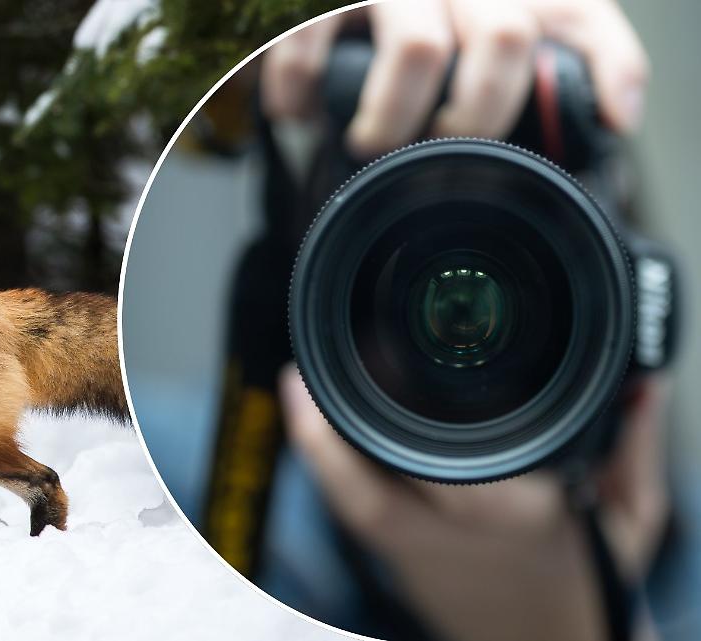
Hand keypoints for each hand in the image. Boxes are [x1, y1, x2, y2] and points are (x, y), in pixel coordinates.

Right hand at [261, 0, 648, 157]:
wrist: (309, 0)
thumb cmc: (398, 21)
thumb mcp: (470, 26)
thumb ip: (536, 62)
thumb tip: (615, 114)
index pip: (579, 13)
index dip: (607, 67)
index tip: (611, 118)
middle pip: (503, 38)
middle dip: (474, 115)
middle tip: (439, 147)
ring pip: (420, 50)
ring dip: (393, 118)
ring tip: (370, 142)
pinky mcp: (319, 1)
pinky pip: (313, 51)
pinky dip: (301, 95)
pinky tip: (301, 111)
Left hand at [279, 365, 668, 640]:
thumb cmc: (591, 578)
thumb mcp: (634, 513)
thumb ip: (635, 447)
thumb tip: (645, 383)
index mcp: (519, 517)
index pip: (459, 466)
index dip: (411, 416)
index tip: (376, 358)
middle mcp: (457, 539)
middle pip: (375, 492)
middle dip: (329, 436)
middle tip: (298, 375)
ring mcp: (422, 559)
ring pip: (351, 506)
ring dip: (317, 449)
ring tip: (295, 389)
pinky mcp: (402, 567)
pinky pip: (355, 516)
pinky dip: (329, 471)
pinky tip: (315, 431)